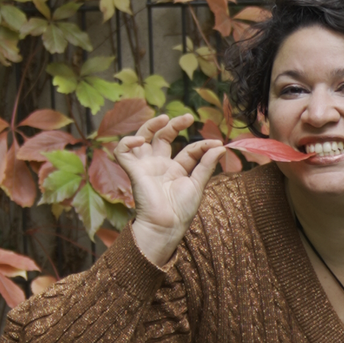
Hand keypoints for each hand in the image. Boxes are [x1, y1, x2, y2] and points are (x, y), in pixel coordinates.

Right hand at [115, 114, 227, 267]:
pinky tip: (140, 140)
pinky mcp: (133, 170)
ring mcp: (146, 166)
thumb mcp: (198, 184)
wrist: (167, 225)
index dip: (202, 144)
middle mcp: (160, 165)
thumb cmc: (182, 209)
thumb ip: (206, 164)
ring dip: (151, 125)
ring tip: (164, 118)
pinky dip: (127, 141)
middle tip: (189, 117)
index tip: (216, 143)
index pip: (188, 150)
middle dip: (174, 125)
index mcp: (177, 169)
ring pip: (142, 137)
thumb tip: (221, 145)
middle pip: (163, 137)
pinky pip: (122, 151)